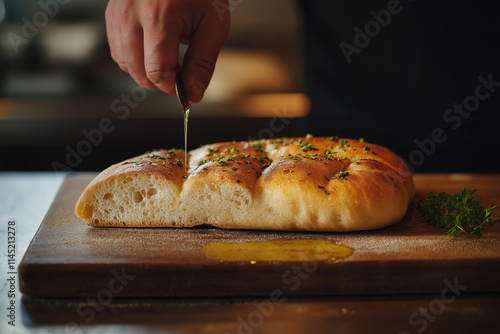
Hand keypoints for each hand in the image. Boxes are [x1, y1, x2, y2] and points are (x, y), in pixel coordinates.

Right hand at [105, 0, 229, 101]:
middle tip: (181, 72)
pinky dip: (134, 59)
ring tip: (169, 58)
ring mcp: (117, 13)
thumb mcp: (213, 24)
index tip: (186, 86)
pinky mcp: (112, 14)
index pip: (157, 71)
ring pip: (125, 64)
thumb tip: (194, 94)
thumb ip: (203, 62)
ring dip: (147, 71)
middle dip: (161, 81)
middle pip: (138, 72)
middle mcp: (131, 15)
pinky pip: (117, 50)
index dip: (173, 86)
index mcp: (158, 17)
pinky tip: (152, 49)